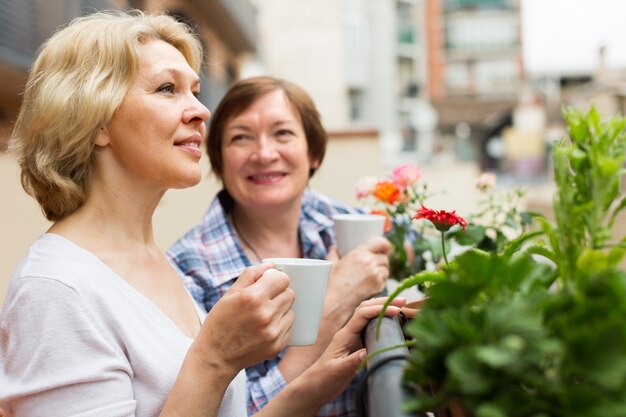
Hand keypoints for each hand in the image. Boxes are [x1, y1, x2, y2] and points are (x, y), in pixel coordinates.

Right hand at [189, 263, 294, 377]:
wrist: (215, 357)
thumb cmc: (220, 322)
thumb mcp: (230, 293)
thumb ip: (251, 274)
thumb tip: (272, 265)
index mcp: (253, 298)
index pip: (283, 279)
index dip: (276, 279)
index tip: (270, 283)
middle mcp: (266, 314)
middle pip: (290, 294)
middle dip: (279, 294)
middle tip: (265, 300)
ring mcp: (273, 332)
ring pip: (291, 311)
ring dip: (281, 310)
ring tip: (263, 316)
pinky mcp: (278, 346)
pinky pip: (289, 327)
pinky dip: (280, 326)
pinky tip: (264, 329)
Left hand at [300, 297, 406, 405]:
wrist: (315, 387)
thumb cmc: (324, 379)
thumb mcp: (338, 371)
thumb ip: (353, 361)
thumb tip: (369, 352)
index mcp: (344, 335)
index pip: (363, 315)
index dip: (380, 310)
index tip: (397, 310)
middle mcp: (348, 332)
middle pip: (366, 309)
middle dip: (384, 303)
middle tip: (403, 301)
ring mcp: (352, 338)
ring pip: (368, 316)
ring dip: (383, 309)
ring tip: (400, 307)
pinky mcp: (356, 345)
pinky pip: (370, 328)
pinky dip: (381, 321)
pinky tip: (390, 323)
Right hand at [326, 236, 390, 307]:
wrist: (335, 301)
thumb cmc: (331, 283)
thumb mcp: (331, 265)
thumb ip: (334, 254)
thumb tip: (333, 248)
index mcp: (358, 253)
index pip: (380, 242)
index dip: (384, 245)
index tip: (384, 248)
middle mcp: (369, 262)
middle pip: (384, 257)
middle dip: (381, 261)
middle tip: (373, 265)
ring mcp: (375, 274)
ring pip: (386, 269)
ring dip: (381, 271)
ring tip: (370, 276)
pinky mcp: (378, 285)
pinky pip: (384, 280)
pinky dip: (380, 281)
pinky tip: (369, 285)